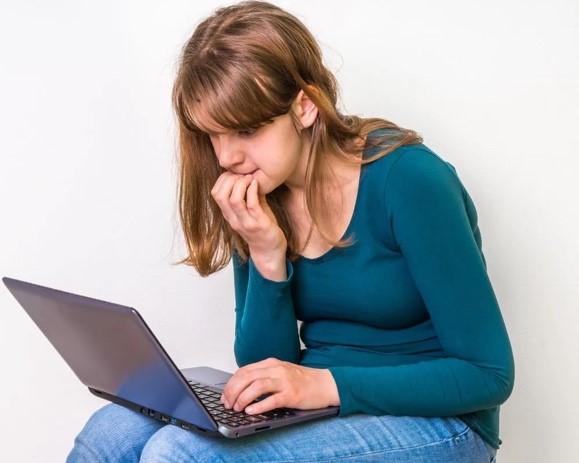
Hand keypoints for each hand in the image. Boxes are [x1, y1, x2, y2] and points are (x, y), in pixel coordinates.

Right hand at [211, 172, 286, 280]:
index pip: (215, 193)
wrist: (269, 251)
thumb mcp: (250, 210)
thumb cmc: (261, 227)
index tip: (235, 174)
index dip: (223, 179)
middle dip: (230, 179)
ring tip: (250, 179)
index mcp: (228, 215)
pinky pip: (252, 204)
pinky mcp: (259, 224)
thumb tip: (247, 174)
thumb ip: (247, 194)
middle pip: (220, 195)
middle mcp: (233, 219)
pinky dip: (253, 190)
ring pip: (234, 200)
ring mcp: (245, 223)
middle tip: (242, 175)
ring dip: (241, 184)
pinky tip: (257, 184)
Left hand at [220, 358, 339, 414]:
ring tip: (237, 408)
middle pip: (247, 377)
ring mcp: (284, 381)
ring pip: (256, 386)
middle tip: (227, 404)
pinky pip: (271, 400)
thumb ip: (263, 376)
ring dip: (243, 398)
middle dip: (233, 392)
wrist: (325, 384)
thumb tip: (241, 389)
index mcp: (271, 363)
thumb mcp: (280, 372)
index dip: (231, 384)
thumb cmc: (303, 381)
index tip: (224, 396)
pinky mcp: (292, 394)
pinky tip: (251, 412)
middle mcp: (276, 369)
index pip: (244, 370)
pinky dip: (258, 406)